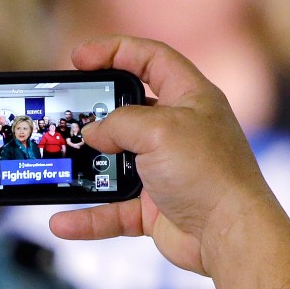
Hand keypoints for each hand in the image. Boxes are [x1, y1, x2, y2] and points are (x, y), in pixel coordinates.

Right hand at [49, 36, 276, 275]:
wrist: (229, 237)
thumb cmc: (209, 174)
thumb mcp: (158, 130)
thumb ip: (118, 123)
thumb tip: (93, 134)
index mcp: (189, 99)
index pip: (150, 59)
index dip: (115, 51)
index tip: (79, 58)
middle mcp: (177, 132)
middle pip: (126, 111)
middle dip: (95, 112)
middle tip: (67, 112)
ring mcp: (164, 170)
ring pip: (113, 163)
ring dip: (85, 169)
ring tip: (59, 165)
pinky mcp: (154, 207)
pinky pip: (112, 209)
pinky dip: (88, 216)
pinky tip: (63, 221)